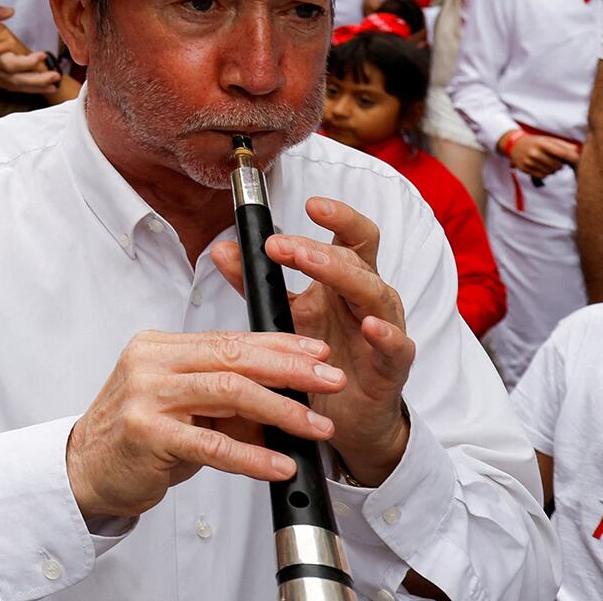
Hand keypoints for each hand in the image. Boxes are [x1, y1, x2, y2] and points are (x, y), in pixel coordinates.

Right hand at [0, 5, 58, 92]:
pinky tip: (39, 86)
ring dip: (35, 87)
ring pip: (14, 87)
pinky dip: (25, 88)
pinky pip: (10, 86)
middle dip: (37, 81)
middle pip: (16, 82)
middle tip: (56, 76)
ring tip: (53, 85)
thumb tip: (10, 11)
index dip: (27, 63)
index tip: (41, 56)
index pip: (10, 65)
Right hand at [66, 329, 341, 520]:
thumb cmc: (138, 437)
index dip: (278, 346)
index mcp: (159, 348)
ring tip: (317, 427)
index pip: (228, 340)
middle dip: (289, 370)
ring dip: (281, 410)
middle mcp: (150, 363)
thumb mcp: (184, 407)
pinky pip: (211, 444)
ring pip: (227, 392)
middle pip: (232, 358)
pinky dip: (252, 456)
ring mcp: (145, 395)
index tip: (317, 354)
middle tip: (330, 381)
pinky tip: (279, 465)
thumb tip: (290, 398)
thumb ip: (227, 398)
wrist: (86, 469)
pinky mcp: (145, 433)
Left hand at [210, 197, 415, 484]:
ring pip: (375, 293)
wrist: (342, 417)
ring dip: (342, 275)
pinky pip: (397, 346)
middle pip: (357, 259)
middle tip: (280, 245)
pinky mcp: (393, 368)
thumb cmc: (318, 357)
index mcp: (344, 281)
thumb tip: (223, 248)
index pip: (350, 237)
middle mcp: (367, 299)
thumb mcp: (284, 314)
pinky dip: (386, 334)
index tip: (309, 203)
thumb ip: (256, 282)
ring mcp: (384, 330)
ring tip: (311, 262)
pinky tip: (371, 326)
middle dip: (318, 248)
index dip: (338, 216)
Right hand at [505, 130, 578, 178]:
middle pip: (558, 165)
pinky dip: (545, 173)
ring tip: (547, 163)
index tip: (578, 160)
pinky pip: (543, 176)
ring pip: (551, 172)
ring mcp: (529, 162)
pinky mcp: (525, 169)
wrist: (514, 145)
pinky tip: (541, 167)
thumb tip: (578, 151)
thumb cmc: (535, 142)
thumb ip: (564, 145)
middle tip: (555, 160)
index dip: (572, 157)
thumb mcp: (548, 140)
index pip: (561, 153)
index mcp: (542, 143)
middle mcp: (534, 153)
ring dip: (553, 169)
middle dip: (560, 164)